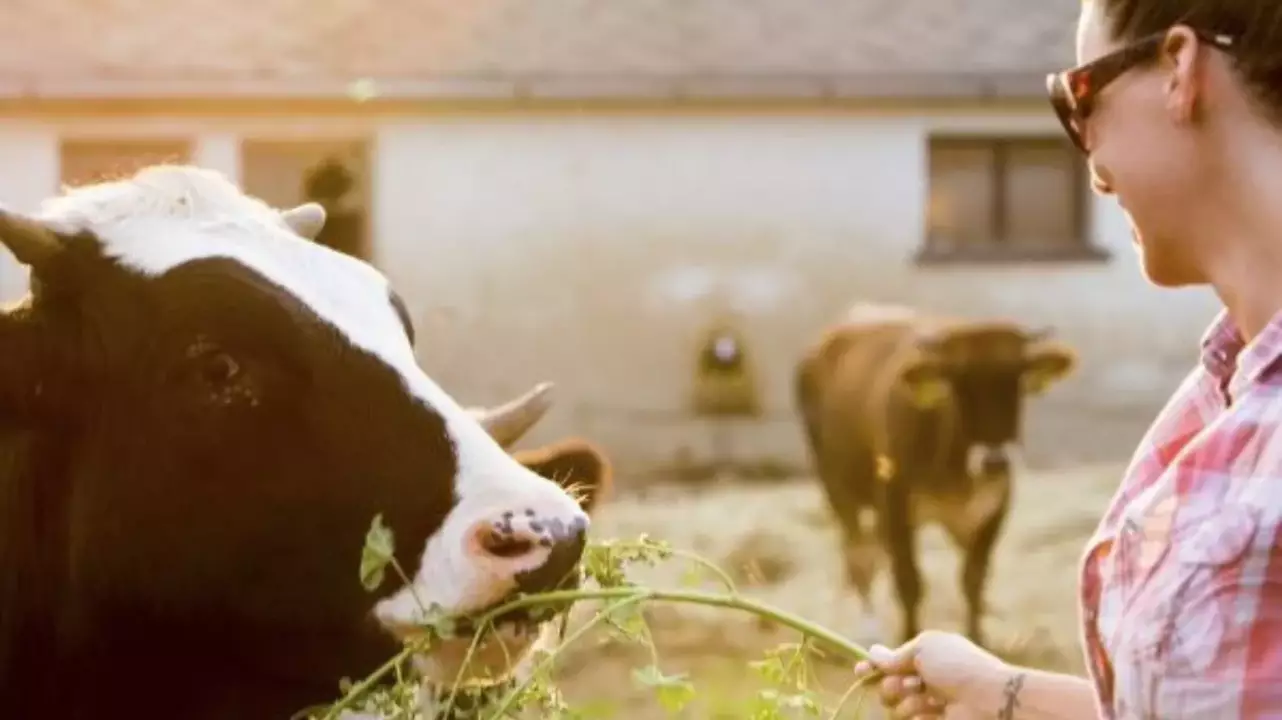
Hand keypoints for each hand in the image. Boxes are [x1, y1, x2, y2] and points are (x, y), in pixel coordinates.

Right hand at [853, 630, 1010, 718]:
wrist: (989, 698)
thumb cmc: (957, 667)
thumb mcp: (923, 651)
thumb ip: (895, 656)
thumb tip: (872, 652)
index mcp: (924, 655)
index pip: (889, 661)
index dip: (871, 667)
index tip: (859, 672)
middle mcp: (925, 678)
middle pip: (887, 686)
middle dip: (892, 686)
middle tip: (911, 684)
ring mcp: (929, 702)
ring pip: (896, 707)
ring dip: (907, 702)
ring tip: (927, 700)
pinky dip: (919, 716)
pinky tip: (935, 713)